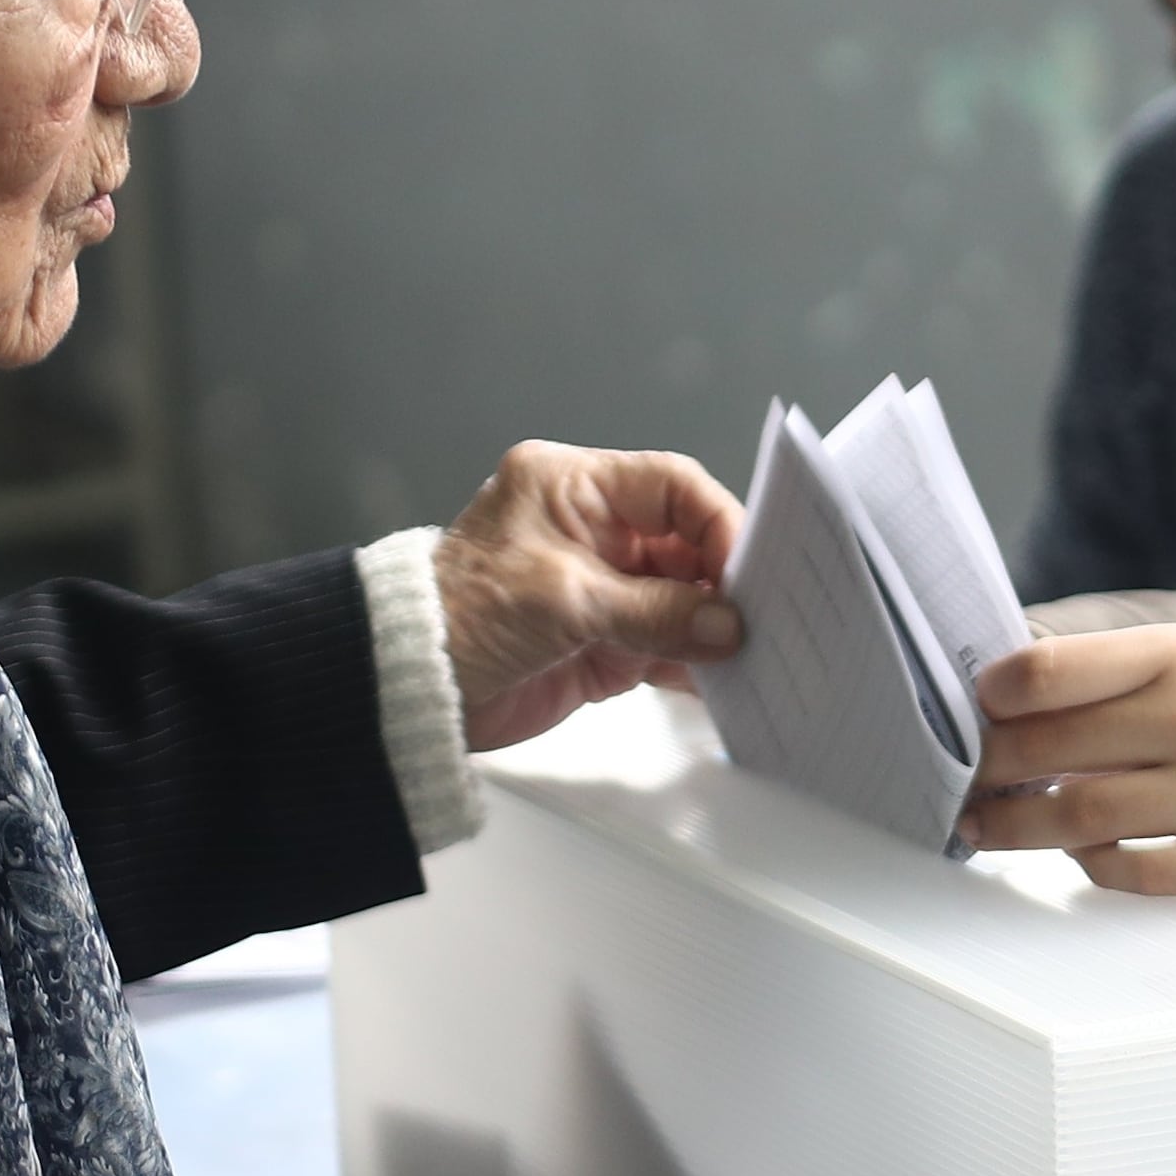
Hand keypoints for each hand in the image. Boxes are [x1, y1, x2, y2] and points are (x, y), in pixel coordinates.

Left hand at [434, 444, 745, 753]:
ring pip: (682, 597)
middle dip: (724, 580)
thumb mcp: (563, 601)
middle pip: (685, 542)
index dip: (716, 521)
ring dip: (715, 626)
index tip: (749, 567)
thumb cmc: (458, 617)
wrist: (409, 689)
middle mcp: (593, 530)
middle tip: (766, 615)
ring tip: (756, 654)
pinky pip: (666, 644)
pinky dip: (694, 662)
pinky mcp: (603, 640)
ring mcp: (601, 586)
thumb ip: (654, 611)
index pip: (670, 486)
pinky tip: (724, 682)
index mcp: (572, 487)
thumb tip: (729, 624)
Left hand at [963, 625, 1175, 905]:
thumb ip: (1121, 674)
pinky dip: (1090, 868)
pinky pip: (1132, 874)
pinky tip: (1080, 858)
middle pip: (1046, 752)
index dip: (987, 701)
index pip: (1047, 671)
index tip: (964, 718)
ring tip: (986, 829)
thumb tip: (1004, 691)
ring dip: (1015, 829)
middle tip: (957, 788)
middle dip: (985, 775)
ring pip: (1076, 818)